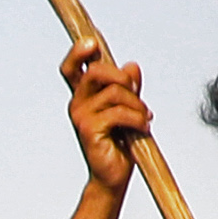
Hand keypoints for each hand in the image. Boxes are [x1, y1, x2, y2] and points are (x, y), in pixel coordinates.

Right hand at [62, 43, 152, 176]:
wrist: (114, 175)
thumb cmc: (120, 142)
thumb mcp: (128, 108)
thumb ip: (128, 87)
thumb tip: (131, 66)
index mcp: (84, 96)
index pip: (72, 67)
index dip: (78, 52)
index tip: (93, 43)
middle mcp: (78, 104)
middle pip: (95, 71)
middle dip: (122, 78)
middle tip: (135, 92)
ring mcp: (81, 117)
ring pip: (115, 92)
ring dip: (137, 105)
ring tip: (145, 119)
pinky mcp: (90, 130)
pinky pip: (119, 112)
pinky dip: (137, 118)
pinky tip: (143, 128)